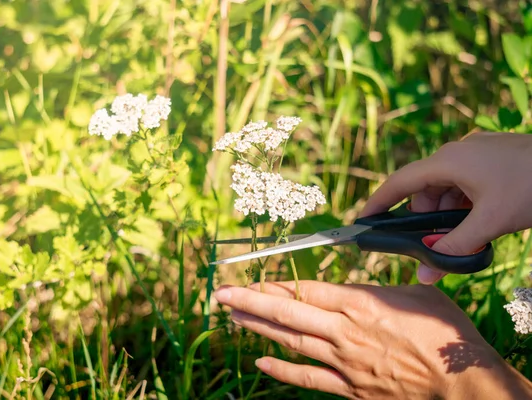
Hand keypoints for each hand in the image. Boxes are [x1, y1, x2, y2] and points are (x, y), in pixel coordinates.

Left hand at [215, 281, 531, 399]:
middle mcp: (345, 332)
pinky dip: (282, 370)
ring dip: (258, 329)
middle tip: (221, 295)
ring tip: (233, 318)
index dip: (274, 285)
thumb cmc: (445, 333)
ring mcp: (344, 362)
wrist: (462, 383)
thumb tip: (364, 282)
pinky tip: (260, 362)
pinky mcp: (349, 388)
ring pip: (291, 342)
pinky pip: (307, 380)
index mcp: (360, 304)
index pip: (305, 291)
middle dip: (250, 302)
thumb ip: (383, 286)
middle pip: (288, 314)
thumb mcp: (418, 294)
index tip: (250, 279)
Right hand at [361, 132, 531, 283]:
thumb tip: (426, 274)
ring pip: (446, 187)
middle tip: (436, 243)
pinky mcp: (491, 158)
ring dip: (448, 212)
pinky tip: (481, 218)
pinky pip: (465, 182)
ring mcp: (476, 152)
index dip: (380, 202)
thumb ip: (454, 248)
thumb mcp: (490, 222)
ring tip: (468, 232)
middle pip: (425, 188)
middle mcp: (457, 152)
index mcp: (449, 160)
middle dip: (426, 218)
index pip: (400, 182)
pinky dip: (465, 203)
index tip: (363, 220)